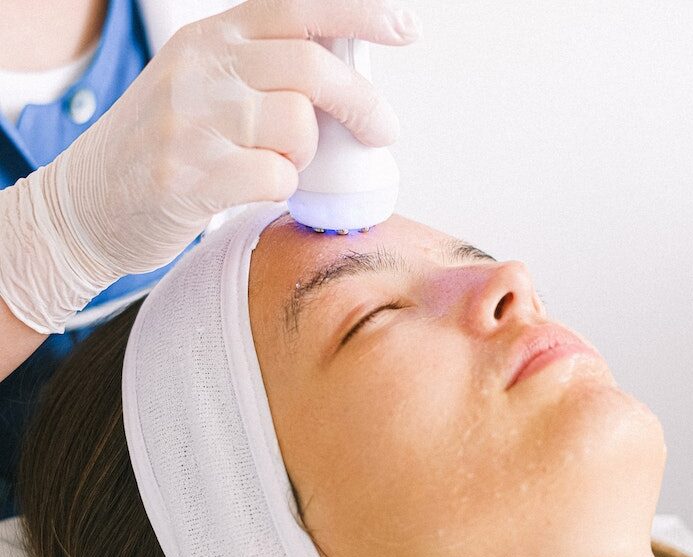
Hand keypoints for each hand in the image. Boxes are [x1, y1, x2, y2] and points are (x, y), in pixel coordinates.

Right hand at [0, 0, 419, 332]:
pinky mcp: (187, 176)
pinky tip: (254, 190)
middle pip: (309, 68)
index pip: (297, 6)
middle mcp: (201, 67)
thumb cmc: (164, 147)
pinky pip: (274, 178)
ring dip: (304, 157)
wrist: (88, 202)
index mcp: (211, 37)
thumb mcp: (204, 85)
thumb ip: (263, 73)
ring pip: (296, 127)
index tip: (405, 28)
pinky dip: (281, 190)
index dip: (359, 13)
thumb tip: (348, 80)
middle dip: (361, 103)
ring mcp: (191, 120)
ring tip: (278, 167)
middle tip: (382, 132)